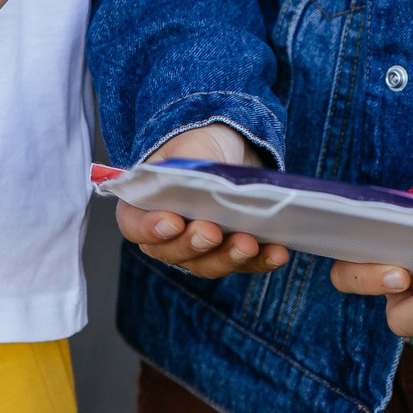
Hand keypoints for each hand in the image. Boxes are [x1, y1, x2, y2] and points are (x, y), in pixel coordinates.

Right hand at [115, 125, 292, 278]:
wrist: (230, 148)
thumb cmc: (199, 148)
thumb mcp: (187, 148)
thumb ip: (182, 166)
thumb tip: (193, 184)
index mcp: (144, 207)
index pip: (135, 226)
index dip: (150, 229)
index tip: (173, 223)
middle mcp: (167, 236)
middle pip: (173, 252)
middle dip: (194, 244)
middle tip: (212, 232)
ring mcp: (199, 250)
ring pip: (208, 264)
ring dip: (229, 257)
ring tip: (248, 244)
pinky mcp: (231, 252)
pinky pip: (243, 264)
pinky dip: (260, 260)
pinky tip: (277, 253)